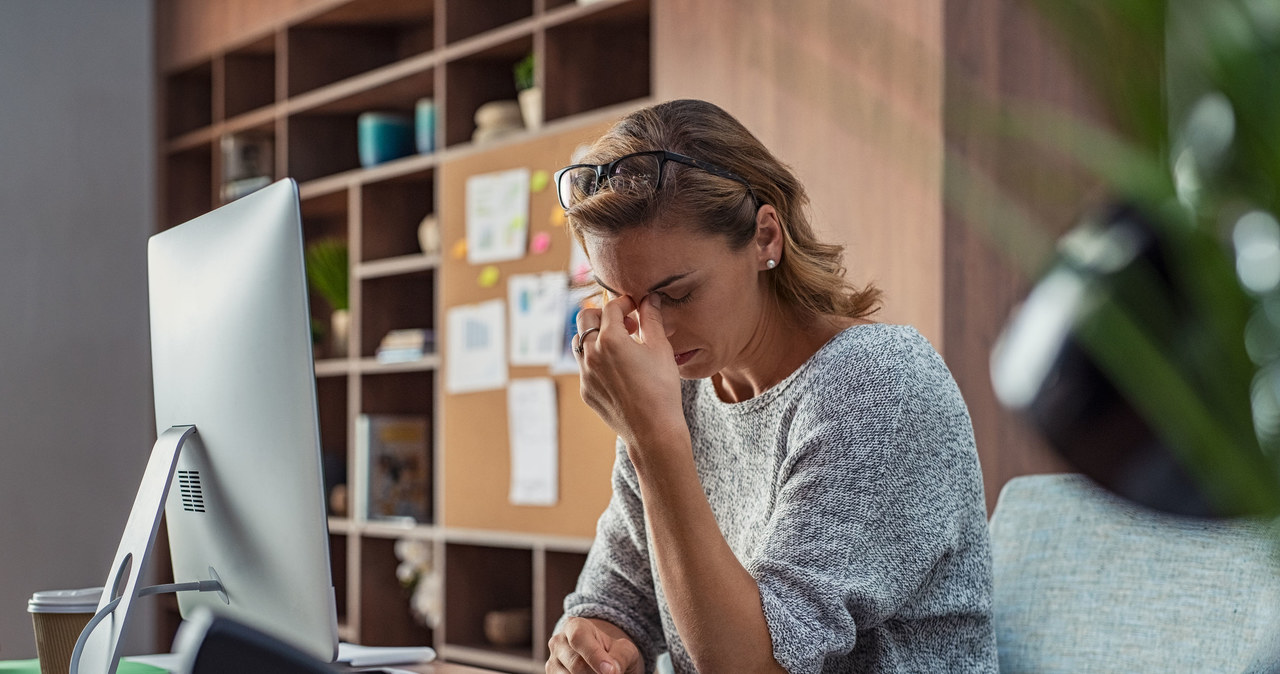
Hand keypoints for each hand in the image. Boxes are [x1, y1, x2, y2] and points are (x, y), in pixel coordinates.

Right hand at [546, 617, 643, 673]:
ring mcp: (552, 661)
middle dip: (596, 673)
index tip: (610, 671)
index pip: (579, 638)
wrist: (603, 661)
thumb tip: (612, 670)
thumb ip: (620, 657)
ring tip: (599, 672)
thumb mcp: (624, 650)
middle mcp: (558, 642)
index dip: (594, 656)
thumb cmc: (613, 652)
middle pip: (576, 664)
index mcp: (575, 626)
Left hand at [575, 293, 686, 452]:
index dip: (625, 303)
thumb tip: (650, 298)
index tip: (636, 308)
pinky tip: (618, 369)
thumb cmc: (661, 388)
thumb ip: (652, 319)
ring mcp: (585, 374)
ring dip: (595, 335)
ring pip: (580, 342)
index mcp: (610, 339)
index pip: (611, 307)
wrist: (653, 430)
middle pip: (584, 317)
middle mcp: (591, 354)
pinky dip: (597, 359)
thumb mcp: (660, 348)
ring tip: (619, 344)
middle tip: (625, 323)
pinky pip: (584, 366)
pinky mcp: (585, 390)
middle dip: (603, 314)